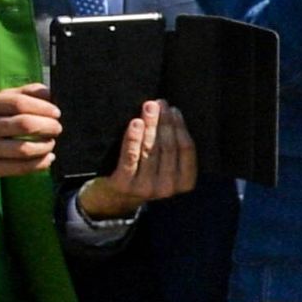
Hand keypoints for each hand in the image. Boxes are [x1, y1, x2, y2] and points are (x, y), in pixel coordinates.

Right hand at [0, 84, 61, 178]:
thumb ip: (21, 94)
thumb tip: (49, 92)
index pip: (19, 103)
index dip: (43, 108)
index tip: (56, 112)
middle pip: (24, 125)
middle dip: (48, 126)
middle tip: (57, 128)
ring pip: (24, 149)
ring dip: (45, 146)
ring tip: (50, 143)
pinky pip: (20, 168)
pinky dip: (40, 164)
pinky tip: (47, 158)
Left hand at [75, 96, 195, 217]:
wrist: (115, 198)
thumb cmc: (144, 174)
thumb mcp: (165, 168)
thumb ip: (173, 149)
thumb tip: (172, 113)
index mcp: (184, 183)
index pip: (186, 150)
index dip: (180, 127)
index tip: (174, 110)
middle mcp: (168, 188)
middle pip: (168, 147)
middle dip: (164, 122)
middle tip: (160, 103)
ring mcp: (146, 188)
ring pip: (150, 150)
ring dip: (150, 125)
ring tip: (149, 107)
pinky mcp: (125, 184)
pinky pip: (130, 157)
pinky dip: (133, 139)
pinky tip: (136, 123)